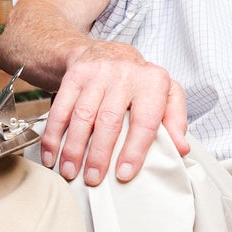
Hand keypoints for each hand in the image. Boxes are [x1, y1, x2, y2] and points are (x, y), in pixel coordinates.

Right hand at [40, 41, 188, 186]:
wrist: (107, 52)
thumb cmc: (139, 83)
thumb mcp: (166, 94)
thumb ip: (175, 121)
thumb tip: (180, 149)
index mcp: (153, 82)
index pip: (145, 121)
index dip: (135, 150)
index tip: (124, 173)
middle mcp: (125, 74)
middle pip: (109, 120)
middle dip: (99, 154)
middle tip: (93, 179)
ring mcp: (97, 73)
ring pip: (82, 116)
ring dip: (73, 148)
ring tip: (70, 172)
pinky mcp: (74, 76)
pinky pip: (60, 109)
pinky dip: (53, 135)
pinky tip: (51, 155)